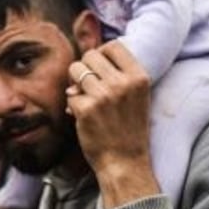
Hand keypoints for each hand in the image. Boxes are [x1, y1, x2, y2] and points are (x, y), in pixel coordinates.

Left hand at [66, 40, 159, 208]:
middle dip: (86, 68)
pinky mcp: (86, 109)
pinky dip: (73, 105)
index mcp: (139, 77)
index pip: (114, 46)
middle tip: (90, 86)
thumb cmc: (129, 129)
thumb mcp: (137, 97)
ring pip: (76, 69)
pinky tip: (83, 117)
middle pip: (91, 55)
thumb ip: (119, 75)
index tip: (101, 68)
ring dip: (76, 82)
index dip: (103, 54)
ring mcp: (103, 95)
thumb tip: (87, 61)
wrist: (125, 163)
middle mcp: (122, 83)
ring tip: (86, 98)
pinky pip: (70, 94)